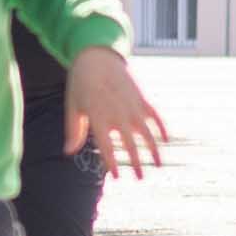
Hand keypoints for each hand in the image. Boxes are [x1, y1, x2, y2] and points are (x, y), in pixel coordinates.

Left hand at [66, 44, 169, 178]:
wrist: (96, 56)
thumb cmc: (80, 84)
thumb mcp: (73, 107)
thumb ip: (73, 131)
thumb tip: (69, 152)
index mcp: (98, 118)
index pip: (106, 147)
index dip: (112, 163)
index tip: (118, 177)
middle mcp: (117, 114)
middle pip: (129, 144)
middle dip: (136, 163)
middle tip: (140, 179)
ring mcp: (132, 106)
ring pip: (147, 133)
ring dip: (154, 150)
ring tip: (158, 165)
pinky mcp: (142, 97)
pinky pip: (155, 115)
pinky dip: (162, 127)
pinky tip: (166, 139)